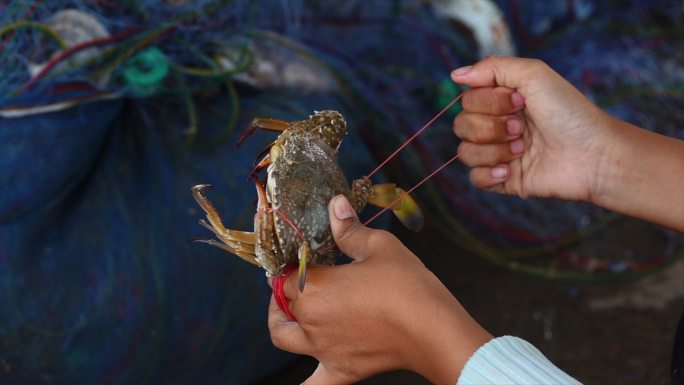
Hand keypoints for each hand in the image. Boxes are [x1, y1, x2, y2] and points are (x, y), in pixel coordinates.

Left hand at [267, 195, 491, 384]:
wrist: (435, 330)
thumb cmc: (408, 286)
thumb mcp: (380, 247)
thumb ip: (350, 229)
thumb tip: (336, 204)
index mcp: (315, 288)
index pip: (285, 273)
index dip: (291, 261)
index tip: (304, 254)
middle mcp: (311, 321)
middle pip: (282, 304)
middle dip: (283, 289)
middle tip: (298, 278)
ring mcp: (324, 350)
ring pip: (285, 338)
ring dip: (283, 322)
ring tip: (294, 313)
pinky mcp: (342, 370)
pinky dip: (305, 383)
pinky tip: (309, 375)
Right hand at [451, 56, 683, 230]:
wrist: (593, 155)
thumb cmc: (569, 113)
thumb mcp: (534, 74)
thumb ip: (492, 68)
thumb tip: (455, 75)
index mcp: (501, 101)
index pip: (467, 101)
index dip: (488, 103)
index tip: (521, 103)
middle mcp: (496, 126)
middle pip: (461, 125)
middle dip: (491, 127)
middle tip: (522, 128)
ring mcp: (498, 154)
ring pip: (465, 152)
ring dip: (494, 150)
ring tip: (523, 150)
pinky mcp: (503, 180)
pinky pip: (474, 178)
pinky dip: (490, 174)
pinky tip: (512, 170)